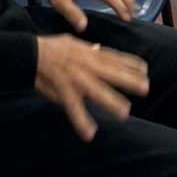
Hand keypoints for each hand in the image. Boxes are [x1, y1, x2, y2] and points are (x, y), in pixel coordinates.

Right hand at [33, 33, 149, 142]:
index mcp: (89, 53)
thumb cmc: (51, 48)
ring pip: (97, 91)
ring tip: (125, 112)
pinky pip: (74, 108)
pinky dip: (82, 121)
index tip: (145, 69)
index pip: (114, 58)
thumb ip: (87, 48)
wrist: (30, 54)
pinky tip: (90, 133)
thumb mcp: (72, 43)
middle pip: (112, 73)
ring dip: (112, 101)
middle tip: (146, 88)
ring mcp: (76, 78)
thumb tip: (99, 47)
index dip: (130, 64)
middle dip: (130, 80)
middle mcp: (87, 65)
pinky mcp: (64, 91)